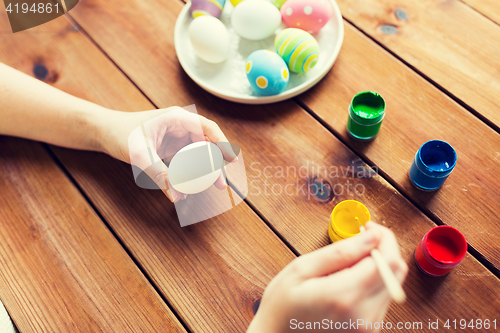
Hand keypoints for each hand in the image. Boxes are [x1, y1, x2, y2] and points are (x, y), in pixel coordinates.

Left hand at [100, 107, 236, 201]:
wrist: (103, 132)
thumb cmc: (119, 134)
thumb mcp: (139, 154)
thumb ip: (158, 174)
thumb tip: (177, 195)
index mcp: (177, 118)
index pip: (208, 128)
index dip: (223, 143)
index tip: (232, 159)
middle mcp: (180, 127)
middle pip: (206, 144)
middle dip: (215, 164)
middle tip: (220, 184)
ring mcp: (176, 139)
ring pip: (198, 155)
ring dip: (205, 171)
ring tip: (211, 187)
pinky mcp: (170, 150)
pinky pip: (185, 163)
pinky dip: (189, 175)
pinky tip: (189, 189)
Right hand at [247, 222, 407, 332]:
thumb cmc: (282, 306)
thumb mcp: (302, 269)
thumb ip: (340, 252)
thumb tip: (372, 236)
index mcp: (344, 296)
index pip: (387, 260)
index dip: (383, 237)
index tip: (368, 227)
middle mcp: (364, 316)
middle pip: (396, 271)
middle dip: (384, 248)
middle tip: (362, 239)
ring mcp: (369, 328)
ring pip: (392, 283)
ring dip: (378, 266)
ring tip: (349, 264)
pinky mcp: (370, 332)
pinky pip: (383, 298)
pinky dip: (373, 282)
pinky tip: (350, 281)